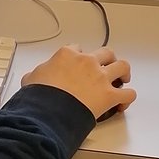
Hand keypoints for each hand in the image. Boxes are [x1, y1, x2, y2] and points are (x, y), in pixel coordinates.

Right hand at [21, 45, 135, 120]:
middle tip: (106, 66)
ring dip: (124, 73)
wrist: (47, 110)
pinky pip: (128, 94)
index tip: (78, 62)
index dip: (79, 56)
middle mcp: (87, 62)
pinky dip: (127, 98)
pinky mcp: (109, 95)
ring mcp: (100, 78)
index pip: (77, 48)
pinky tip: (123, 103)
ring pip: (123, 67)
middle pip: (106, 53)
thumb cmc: (39, 95)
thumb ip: (37, 73)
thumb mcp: (30, 78)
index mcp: (67, 54)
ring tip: (123, 79)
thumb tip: (34, 77)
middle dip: (108, 59)